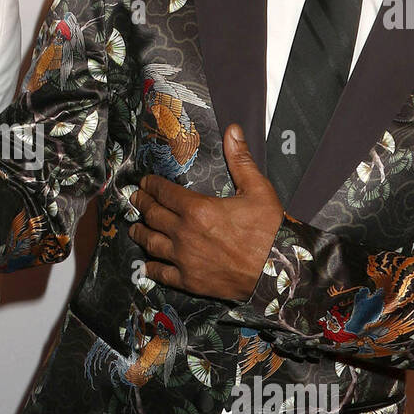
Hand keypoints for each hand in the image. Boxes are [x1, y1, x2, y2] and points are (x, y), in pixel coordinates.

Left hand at [129, 124, 283, 299]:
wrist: (278, 271)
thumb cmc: (269, 231)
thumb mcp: (258, 189)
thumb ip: (240, 160)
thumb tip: (233, 132)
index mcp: (198, 209)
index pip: (164, 192)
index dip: (151, 185)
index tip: (145, 182)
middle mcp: (184, 233)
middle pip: (153, 215)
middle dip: (141, 204)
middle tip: (136, 199)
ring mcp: (184, 259)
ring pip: (151, 243)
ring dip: (140, 233)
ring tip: (134, 228)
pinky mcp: (189, 281)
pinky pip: (161, 273)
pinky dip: (151, 267)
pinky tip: (147, 264)